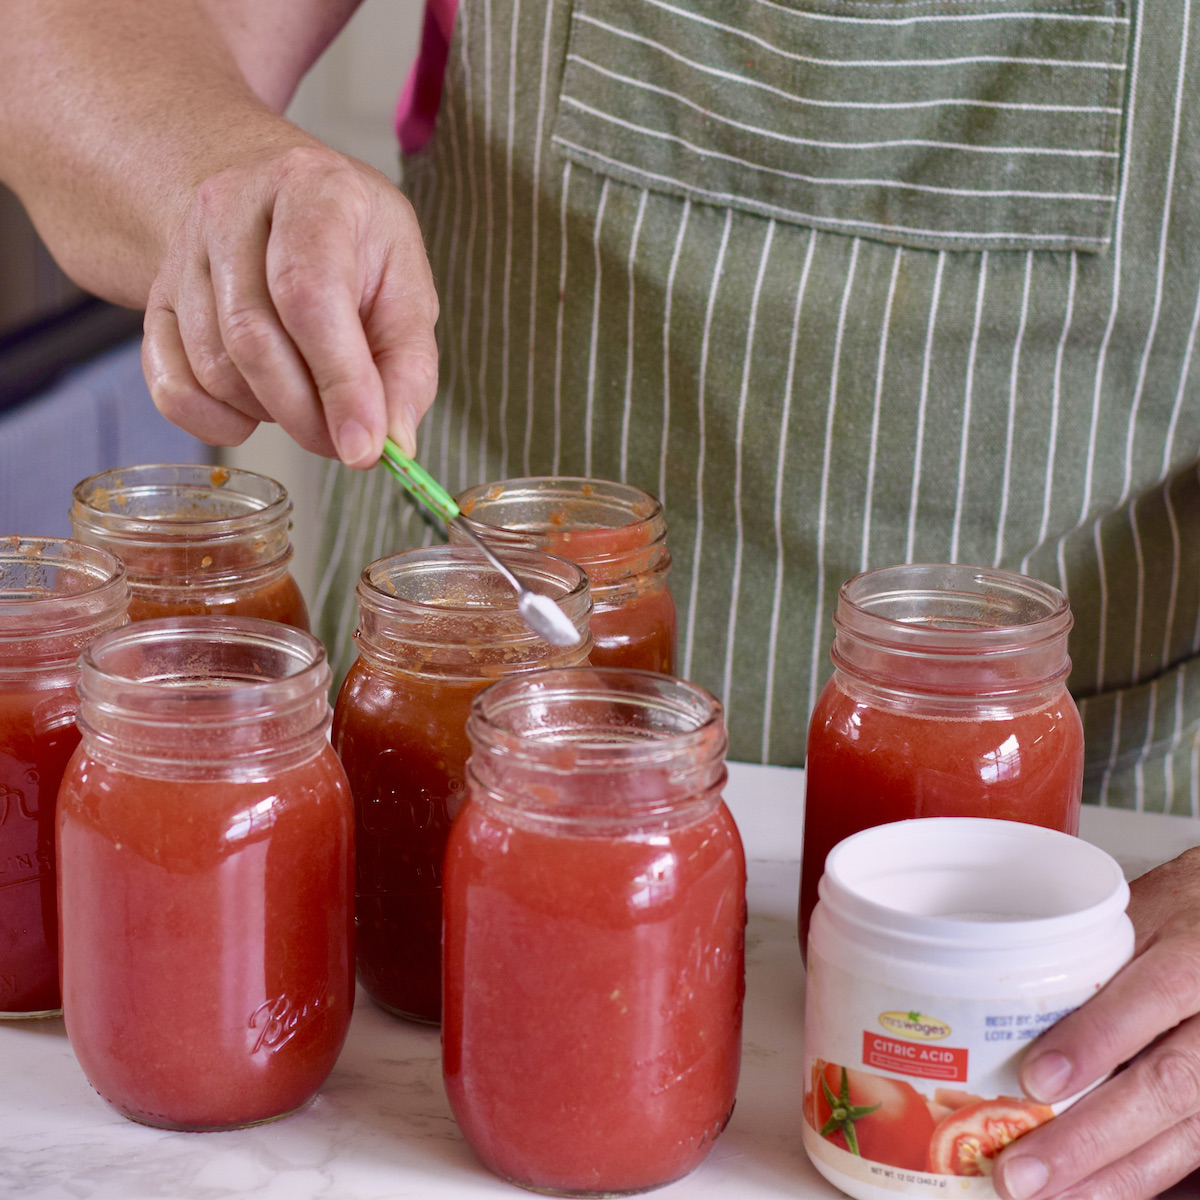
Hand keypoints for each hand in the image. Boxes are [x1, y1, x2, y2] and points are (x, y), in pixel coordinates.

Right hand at [142, 140, 438, 466]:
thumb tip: (394, 440)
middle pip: (254, 336)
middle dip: (307, 413)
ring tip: (312, 403)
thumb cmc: (352, 248)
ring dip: (271, 414)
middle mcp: (232, 206)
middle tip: (345, 442)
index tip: (364, 447)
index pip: (310, 292)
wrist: (274, 206)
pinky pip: (170, 387)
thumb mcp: (405, 285)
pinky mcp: (155, 300)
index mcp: (312, 188)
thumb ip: (408, 364)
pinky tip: (258, 410)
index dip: (340, 380)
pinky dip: (218, 422)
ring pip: (214, 367)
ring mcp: (183, 251)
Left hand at [993, 846, 1199, 1199]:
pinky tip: (1097, 1194)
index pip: (1152, 997)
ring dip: (1115, 1177)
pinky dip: (1146, 1179)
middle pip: (1169, 1085)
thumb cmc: (1190, 913)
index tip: (1037, 1080)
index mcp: (1195, 955)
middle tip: (1022, 1173)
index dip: (1095, 1041)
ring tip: (1049, 1198)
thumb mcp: (1142, 910)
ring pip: (1188, 1134)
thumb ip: (1086, 953)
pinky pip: (1196, 1151)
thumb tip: (995, 995)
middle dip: (1092, 1138)